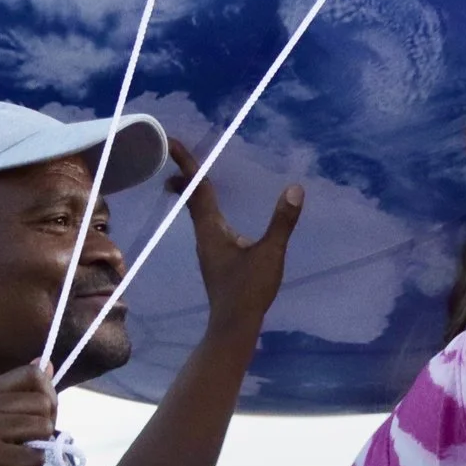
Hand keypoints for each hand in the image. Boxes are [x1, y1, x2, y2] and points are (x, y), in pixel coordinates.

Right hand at [0, 363, 57, 465]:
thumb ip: (20, 400)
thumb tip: (48, 363)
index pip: (34, 374)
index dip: (48, 399)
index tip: (36, 423)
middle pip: (44, 403)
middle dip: (44, 433)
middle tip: (17, 454)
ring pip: (43, 430)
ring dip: (34, 458)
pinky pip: (35, 459)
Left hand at [168, 140, 302, 332]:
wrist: (233, 324)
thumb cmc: (248, 289)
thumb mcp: (270, 254)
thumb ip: (282, 222)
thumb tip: (294, 189)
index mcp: (211, 229)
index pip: (196, 188)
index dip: (185, 164)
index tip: (170, 142)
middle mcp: (204, 235)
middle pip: (191, 198)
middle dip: (184, 176)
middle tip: (176, 156)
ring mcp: (207, 248)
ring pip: (196, 212)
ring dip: (192, 192)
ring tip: (189, 179)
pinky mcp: (214, 258)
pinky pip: (205, 224)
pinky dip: (203, 208)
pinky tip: (214, 215)